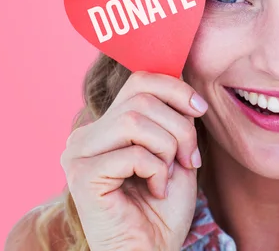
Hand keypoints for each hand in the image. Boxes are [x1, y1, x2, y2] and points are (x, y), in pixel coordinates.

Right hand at [60, 70, 206, 250]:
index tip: (200, 110)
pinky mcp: (81, 176)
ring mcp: (78, 154)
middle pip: (141, 98)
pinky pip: (131, 153)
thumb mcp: (174, 146)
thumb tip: (180, 74)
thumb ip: (170, 112)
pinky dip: (156, 170)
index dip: (176, 89)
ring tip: (170, 172)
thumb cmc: (165, 203)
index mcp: (106, 124)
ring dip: (167, 147)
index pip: (140, 80)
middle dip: (179, 126)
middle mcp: (86, 134)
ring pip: (134, 121)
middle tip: (189, 157)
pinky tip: (155, 190)